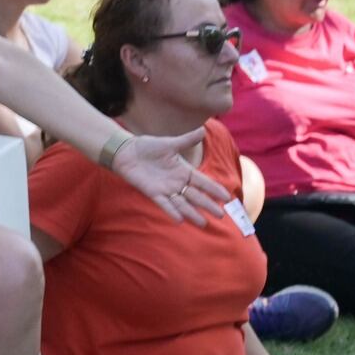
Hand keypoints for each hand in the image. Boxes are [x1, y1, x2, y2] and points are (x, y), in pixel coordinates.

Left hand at [111, 130, 231, 226]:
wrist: (127, 152)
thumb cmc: (148, 147)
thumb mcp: (170, 143)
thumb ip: (186, 139)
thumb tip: (202, 130)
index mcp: (183, 171)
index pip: (203, 182)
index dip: (214, 190)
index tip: (227, 198)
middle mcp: (177, 182)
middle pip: (196, 196)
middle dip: (208, 205)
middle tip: (220, 215)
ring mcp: (166, 189)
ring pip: (183, 204)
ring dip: (193, 213)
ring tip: (203, 224)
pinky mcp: (153, 193)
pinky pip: (165, 204)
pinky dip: (172, 211)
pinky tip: (180, 220)